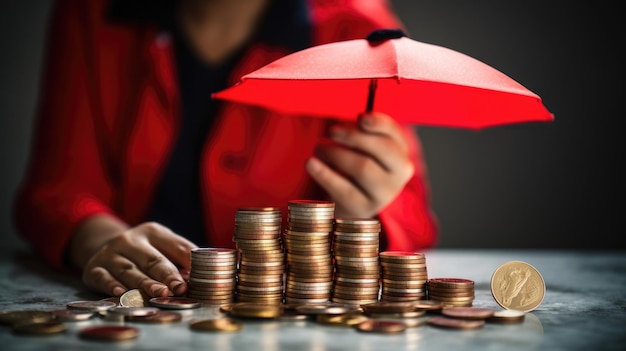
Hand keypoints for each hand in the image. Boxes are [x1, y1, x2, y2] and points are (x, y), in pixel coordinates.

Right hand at [69, 215, 196, 296]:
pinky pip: (104, 278)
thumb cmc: (144, 251)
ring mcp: (110, 254)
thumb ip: (181, 257)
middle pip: (151, 259)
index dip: (185, 262)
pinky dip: (112, 286)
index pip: (172, 246)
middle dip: (166, 274)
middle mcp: (129, 240)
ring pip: (129, 271)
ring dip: (145, 283)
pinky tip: (121, 294)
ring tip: (159, 293)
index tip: (194, 276)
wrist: (104, 248)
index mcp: (152, 231)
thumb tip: (201, 275)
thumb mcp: (162, 245)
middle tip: (178, 288)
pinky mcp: (94, 268)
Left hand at [306, 112, 414, 217]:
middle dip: (354, 136)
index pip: (395, 134)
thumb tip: (359, 120)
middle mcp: (399, 176)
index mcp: (401, 155)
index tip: (360, 117)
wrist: (353, 201)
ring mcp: (383, 195)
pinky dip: (324, 174)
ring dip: (336, 153)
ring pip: (363, 167)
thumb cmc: (359, 165)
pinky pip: (343, 189)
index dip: (379, 123)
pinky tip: (310, 163)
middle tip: (332, 131)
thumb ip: (365, 132)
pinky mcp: (362, 208)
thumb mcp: (366, 148)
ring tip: (319, 149)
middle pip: (382, 149)